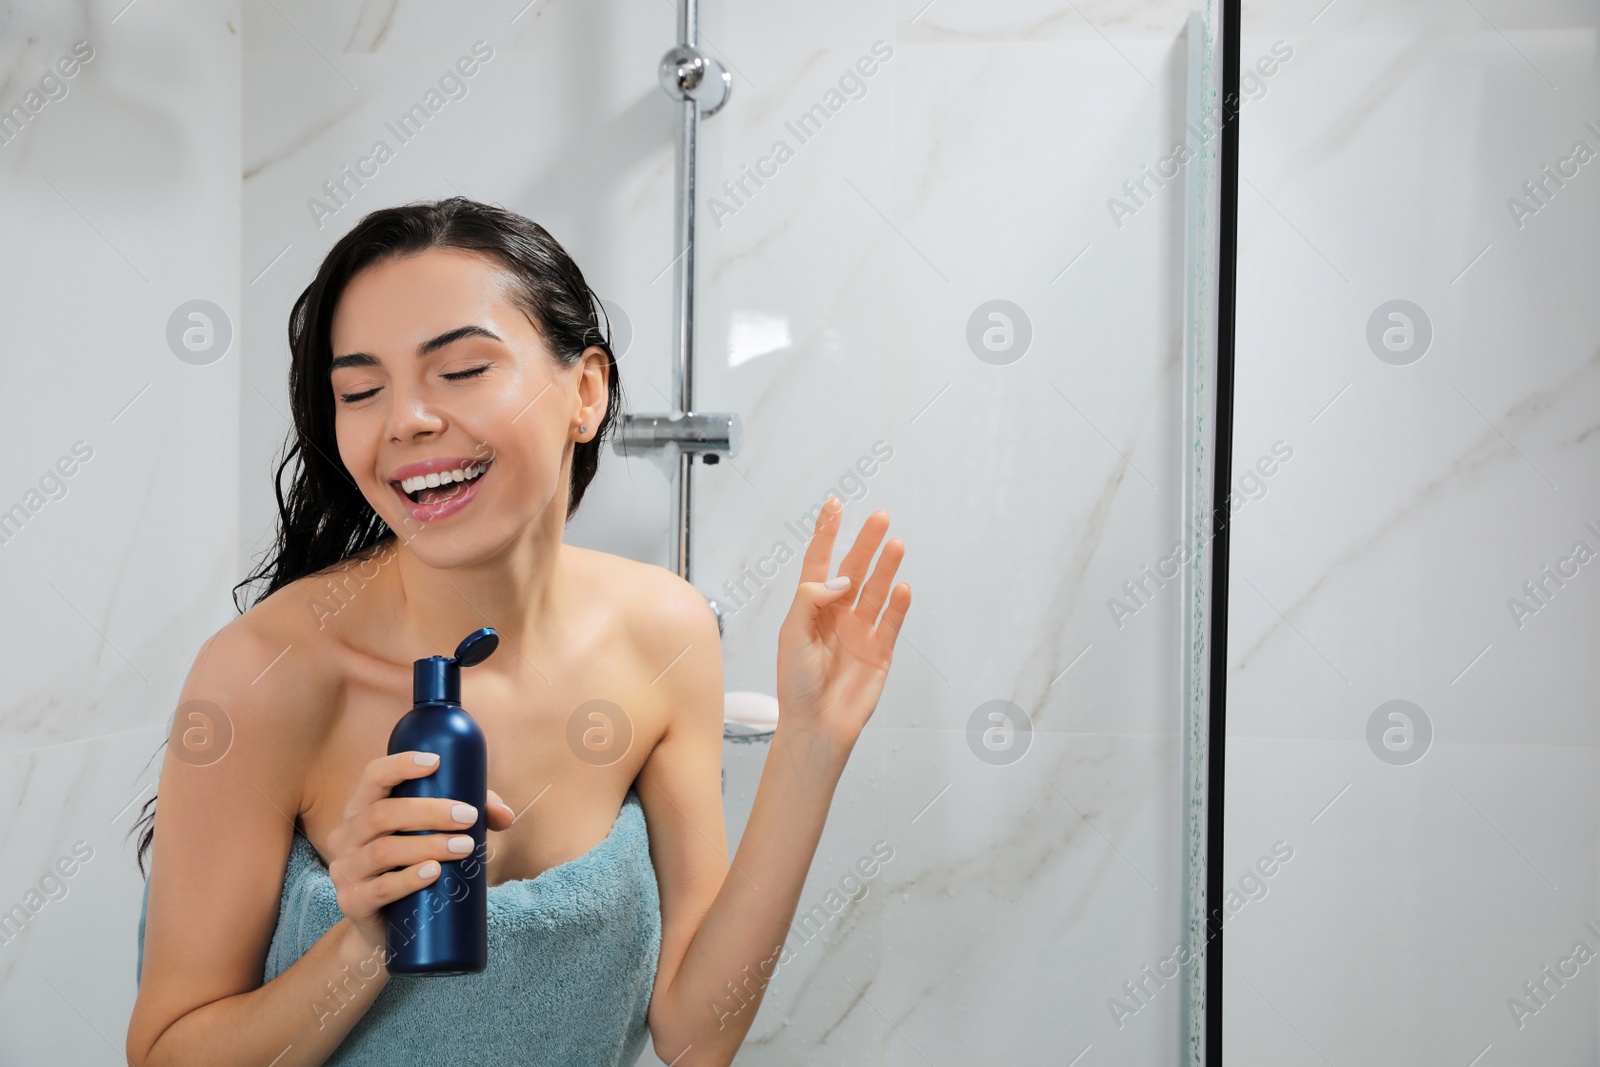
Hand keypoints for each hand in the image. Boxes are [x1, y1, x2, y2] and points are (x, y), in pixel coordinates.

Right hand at [325, 751, 515, 952]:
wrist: (386, 928)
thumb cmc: (413, 867)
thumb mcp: (436, 835)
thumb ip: (471, 817)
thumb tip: (506, 816)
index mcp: (361, 809)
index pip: (372, 775)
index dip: (400, 764)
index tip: (436, 763)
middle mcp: (346, 835)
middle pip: (383, 813)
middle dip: (430, 811)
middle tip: (469, 817)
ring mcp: (345, 871)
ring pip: (383, 850)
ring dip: (428, 845)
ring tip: (465, 847)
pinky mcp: (353, 903)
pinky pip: (380, 888)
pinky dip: (410, 878)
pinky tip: (434, 872)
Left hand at [775, 496, 911, 751]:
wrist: (815, 725)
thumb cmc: (796, 683)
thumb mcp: (791, 634)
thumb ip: (811, 600)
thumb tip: (843, 579)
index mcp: (812, 608)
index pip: (820, 562)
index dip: (827, 533)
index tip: (834, 505)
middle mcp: (838, 614)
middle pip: (854, 570)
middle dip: (865, 543)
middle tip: (879, 518)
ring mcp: (861, 631)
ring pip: (876, 591)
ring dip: (885, 568)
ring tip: (895, 544)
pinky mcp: (880, 651)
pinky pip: (892, 622)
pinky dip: (898, 605)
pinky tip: (902, 586)